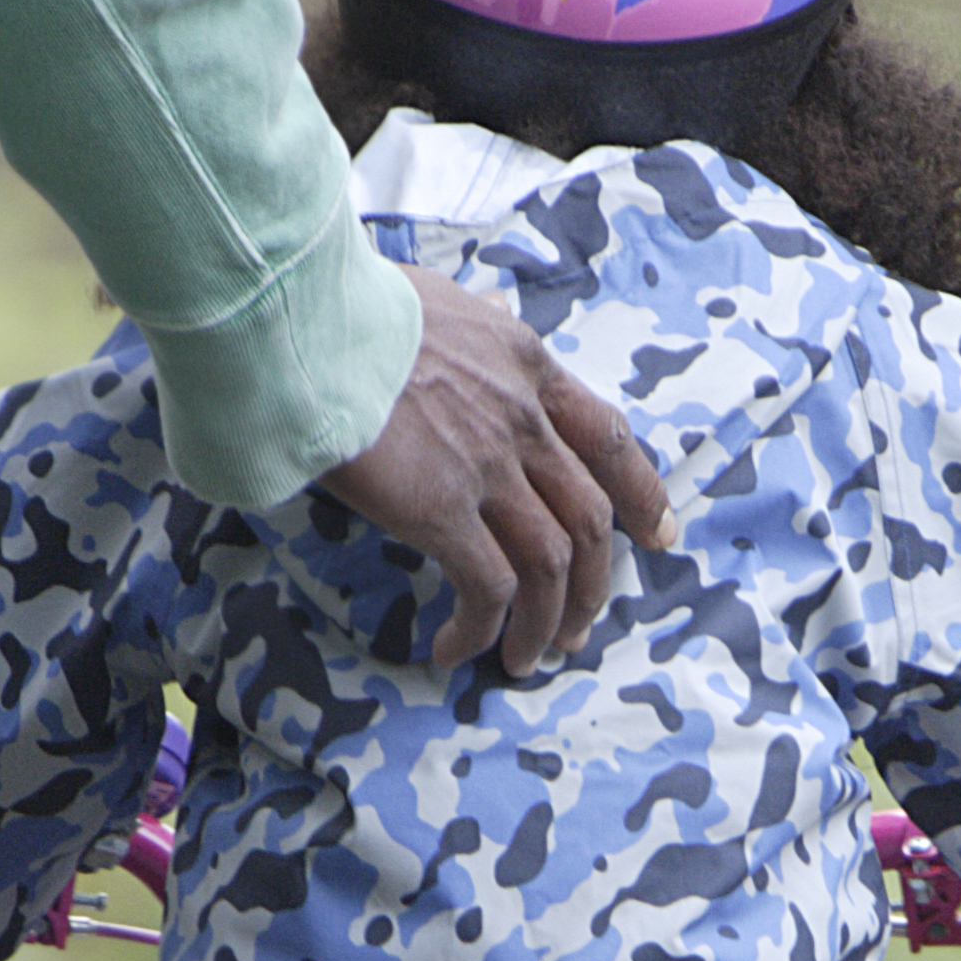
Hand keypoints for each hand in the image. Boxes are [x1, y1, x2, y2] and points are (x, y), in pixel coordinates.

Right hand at [313, 266, 671, 676]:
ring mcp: (487, 466)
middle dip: (596, 583)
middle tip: (579, 626)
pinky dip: (483, 627)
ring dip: (545, 621)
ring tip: (526, 658)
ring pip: (552, 563)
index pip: (607, 434)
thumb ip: (471, 332)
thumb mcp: (437, 302)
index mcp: (525, 364)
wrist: (303, 323)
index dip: (640, 491)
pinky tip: (455, 646)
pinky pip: (487, 587)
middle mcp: (520, 417)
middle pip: (590, 515)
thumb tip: (477, 326)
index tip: (657, 531)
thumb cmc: (346, 309)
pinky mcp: (441, 509)